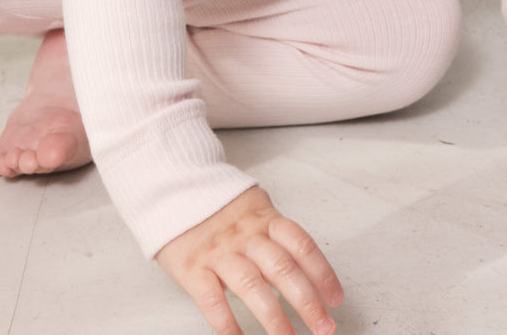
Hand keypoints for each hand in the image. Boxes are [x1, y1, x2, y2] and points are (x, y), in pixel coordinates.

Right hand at [156, 185, 343, 334]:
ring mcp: (219, 252)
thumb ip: (275, 232)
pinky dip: (228, 324)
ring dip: (274, 318)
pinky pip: (213, 301)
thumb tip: (307, 265)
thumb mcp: (252, 207)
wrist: (170, 186)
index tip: (336, 298)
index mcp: (263, 218)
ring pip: (252, 286)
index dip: (322, 272)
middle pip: (282, 268)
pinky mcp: (193, 268)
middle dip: (307, 301)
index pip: (301, 244)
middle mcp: (244, 235)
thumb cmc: (215, 204)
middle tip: (324, 327)